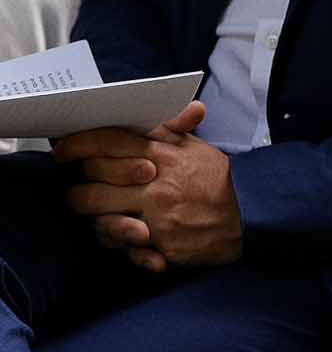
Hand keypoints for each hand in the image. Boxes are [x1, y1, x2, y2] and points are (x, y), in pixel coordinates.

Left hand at [56, 101, 241, 273]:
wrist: (249, 217)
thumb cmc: (216, 181)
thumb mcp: (197, 148)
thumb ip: (174, 129)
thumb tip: (180, 105)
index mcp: (161, 154)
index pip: (107, 142)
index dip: (77, 145)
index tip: (62, 151)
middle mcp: (155, 183)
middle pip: (93, 181)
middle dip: (77, 187)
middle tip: (75, 189)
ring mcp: (156, 216)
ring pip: (99, 217)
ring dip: (91, 217)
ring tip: (93, 216)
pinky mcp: (161, 244)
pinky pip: (122, 247)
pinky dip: (117, 244)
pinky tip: (121, 239)